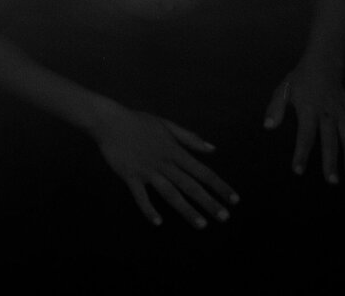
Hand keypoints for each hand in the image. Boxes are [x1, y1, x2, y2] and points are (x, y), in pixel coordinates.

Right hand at [92, 105, 238, 228]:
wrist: (110, 121)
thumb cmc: (138, 122)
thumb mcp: (166, 124)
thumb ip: (189, 138)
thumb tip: (212, 148)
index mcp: (174, 150)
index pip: (202, 170)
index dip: (219, 185)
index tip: (234, 199)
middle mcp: (164, 161)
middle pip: (190, 185)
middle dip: (209, 202)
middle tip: (225, 217)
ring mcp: (147, 169)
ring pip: (170, 192)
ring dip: (187, 209)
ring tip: (202, 224)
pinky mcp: (130, 175)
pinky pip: (140, 195)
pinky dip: (148, 208)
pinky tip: (157, 222)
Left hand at [264, 62, 344, 182]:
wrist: (322, 62)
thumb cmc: (299, 80)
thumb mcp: (283, 90)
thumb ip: (275, 108)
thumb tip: (268, 126)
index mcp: (308, 109)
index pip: (305, 135)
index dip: (301, 153)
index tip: (298, 170)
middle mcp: (327, 113)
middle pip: (330, 140)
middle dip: (331, 161)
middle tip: (332, 181)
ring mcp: (341, 112)